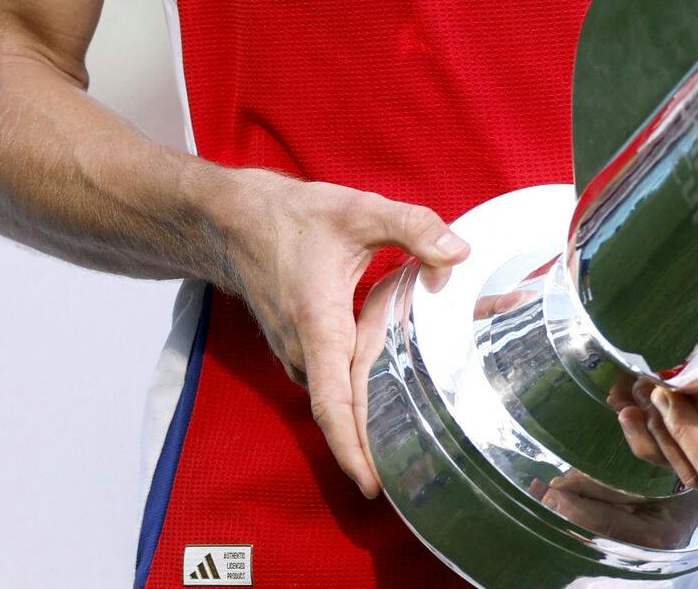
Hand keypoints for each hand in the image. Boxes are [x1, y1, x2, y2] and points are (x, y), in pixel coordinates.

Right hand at [212, 170, 467, 495]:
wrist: (236, 220)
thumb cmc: (294, 217)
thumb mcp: (359, 211)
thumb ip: (413, 228)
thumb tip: (460, 254)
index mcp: (318, 325)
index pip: (332, 403)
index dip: (352, 448)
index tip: (373, 486)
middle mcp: (302, 350)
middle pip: (340, 411)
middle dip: (373, 445)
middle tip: (419, 469)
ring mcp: (296, 352)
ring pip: (335, 396)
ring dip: (367, 417)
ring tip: (415, 433)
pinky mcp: (298, 347)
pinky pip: (329, 381)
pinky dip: (355, 392)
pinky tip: (389, 389)